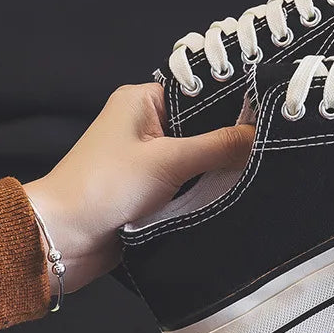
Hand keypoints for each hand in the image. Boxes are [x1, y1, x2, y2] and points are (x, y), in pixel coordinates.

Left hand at [24, 83, 254, 295]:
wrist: (62, 241)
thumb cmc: (104, 187)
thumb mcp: (169, 161)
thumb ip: (218, 146)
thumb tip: (261, 134)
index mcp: (142, 99)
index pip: (199, 92)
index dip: (232, 102)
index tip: (270, 112)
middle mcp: (146, 123)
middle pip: (202, 125)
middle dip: (229, 138)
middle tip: (272, 143)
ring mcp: (149, 157)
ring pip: (198, 155)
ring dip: (218, 167)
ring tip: (261, 167)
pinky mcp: (151, 187)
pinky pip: (189, 180)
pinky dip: (205, 187)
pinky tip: (235, 189)